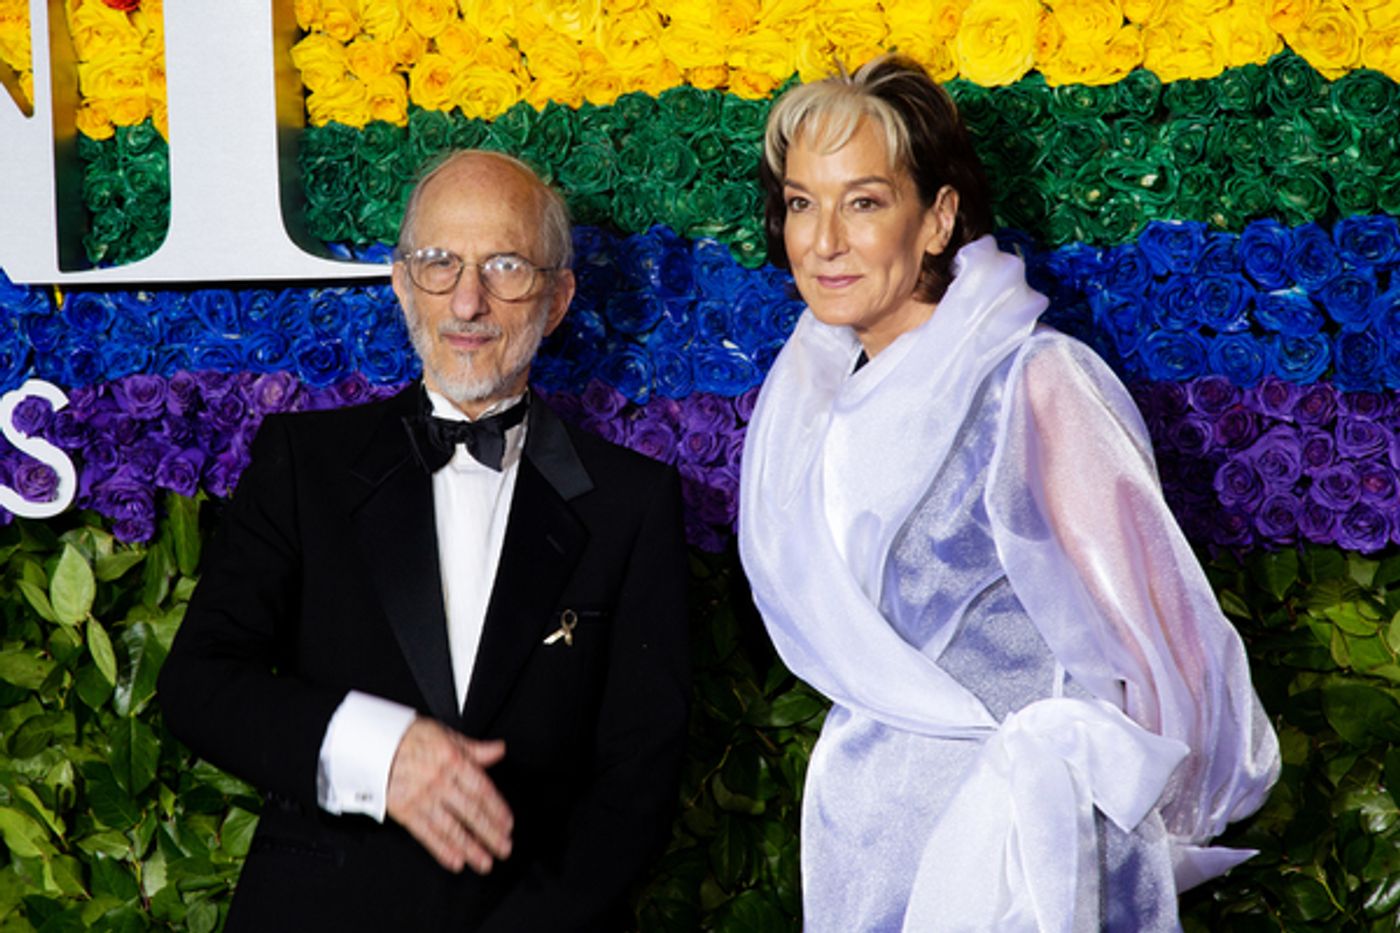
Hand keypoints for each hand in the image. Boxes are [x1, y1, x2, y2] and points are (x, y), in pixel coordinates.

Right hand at [386, 718, 513, 873]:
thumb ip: (474, 748)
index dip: (497, 809)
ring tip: (484, 862)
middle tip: (503, 848)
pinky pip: (426, 833)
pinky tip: (455, 860)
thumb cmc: (408, 738)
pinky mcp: (405, 811)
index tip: (507, 824)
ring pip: (451, 826)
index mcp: (452, 760)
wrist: (371, 744)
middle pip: (470, 811)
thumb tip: (498, 749)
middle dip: (489, 833)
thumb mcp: (445, 734)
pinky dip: (442, 849)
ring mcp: (422, 797)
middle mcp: (439, 780)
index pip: (481, 789)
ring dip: (470, 847)